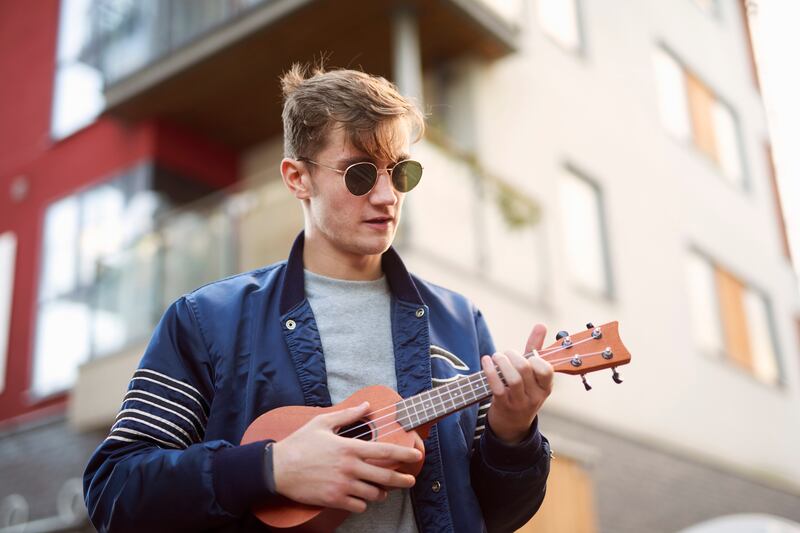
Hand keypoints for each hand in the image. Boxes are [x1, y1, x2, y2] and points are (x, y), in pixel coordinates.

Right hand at [272, 402, 421, 512]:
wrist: (278, 468)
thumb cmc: (300, 443)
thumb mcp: (322, 423)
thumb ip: (348, 414)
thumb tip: (367, 405)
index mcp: (350, 447)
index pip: (385, 451)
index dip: (404, 454)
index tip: (416, 456)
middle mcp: (350, 468)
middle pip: (385, 477)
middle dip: (402, 480)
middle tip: (410, 481)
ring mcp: (342, 485)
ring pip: (373, 494)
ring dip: (380, 493)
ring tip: (381, 490)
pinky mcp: (334, 499)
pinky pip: (358, 506)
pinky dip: (363, 503)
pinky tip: (361, 497)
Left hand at [482, 324, 553, 444]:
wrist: (512, 425)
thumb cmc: (523, 392)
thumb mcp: (533, 374)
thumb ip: (536, 348)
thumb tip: (541, 324)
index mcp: (546, 387)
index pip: (547, 370)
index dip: (536, 358)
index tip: (527, 355)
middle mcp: (535, 395)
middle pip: (526, 369)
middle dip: (513, 355)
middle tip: (506, 353)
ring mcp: (520, 402)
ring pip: (513, 378)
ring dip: (501, 362)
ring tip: (496, 356)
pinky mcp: (504, 405)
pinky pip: (497, 386)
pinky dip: (490, 371)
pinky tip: (486, 361)